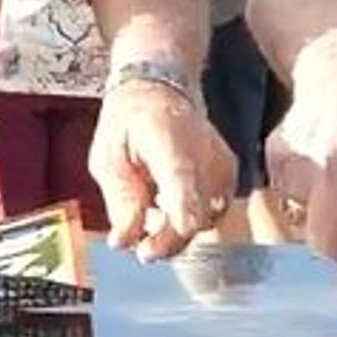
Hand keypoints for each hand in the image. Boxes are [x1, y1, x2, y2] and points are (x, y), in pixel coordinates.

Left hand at [88, 80, 235, 261]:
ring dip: (178, 227)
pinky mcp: (229, 174)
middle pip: (198, 217)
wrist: (160, 89)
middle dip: (167, 240)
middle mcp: (206, 154)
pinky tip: (171, 198)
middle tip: (143, 247)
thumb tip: (124, 242)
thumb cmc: (130, 121)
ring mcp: (222, 165)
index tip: (152, 247)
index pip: (186, 193)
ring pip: (207, 219)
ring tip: (154, 205)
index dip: (175, 228)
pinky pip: (213, 211)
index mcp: (171, 144)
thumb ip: (120, 200)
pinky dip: (191, 214)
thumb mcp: (108, 158)